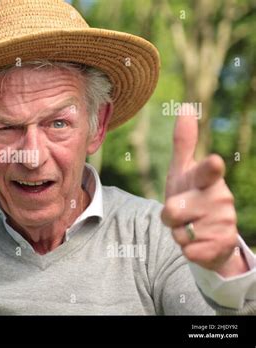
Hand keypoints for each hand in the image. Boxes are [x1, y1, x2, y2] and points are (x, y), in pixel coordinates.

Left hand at [161, 104, 247, 276]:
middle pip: (173, 210)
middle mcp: (220, 198)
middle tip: (181, 212)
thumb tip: (184, 106)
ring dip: (178, 232)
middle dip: (170, 215)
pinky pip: (189, 250)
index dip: (209, 168)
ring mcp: (224, 222)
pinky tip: (199, 243)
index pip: (207, 172)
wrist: (208, 232)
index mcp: (207, 179)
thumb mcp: (183, 170)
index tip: (214, 161)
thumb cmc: (190, 194)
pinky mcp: (222, 245)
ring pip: (179, 232)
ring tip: (190, 226)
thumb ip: (183, 142)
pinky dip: (188, 249)